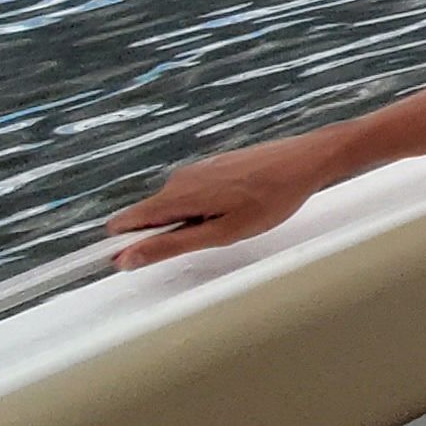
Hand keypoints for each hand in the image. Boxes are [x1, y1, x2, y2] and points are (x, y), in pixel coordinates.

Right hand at [104, 134, 341, 267]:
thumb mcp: (219, 233)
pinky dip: (206, 209)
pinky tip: (238, 207)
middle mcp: (177, 180)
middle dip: (169, 235)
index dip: (121, 245)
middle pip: (149, 218)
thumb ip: (170, 246)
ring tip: (232, 221)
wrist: (304, 161)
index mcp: (174, 197)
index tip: (127, 264)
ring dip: (192, 222)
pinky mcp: (211, 167)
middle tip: (210, 238)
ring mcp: (195, 171)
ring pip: (175, 208)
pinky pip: (193, 196)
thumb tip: (125, 258)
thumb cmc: (268, 200)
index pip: (122, 222)